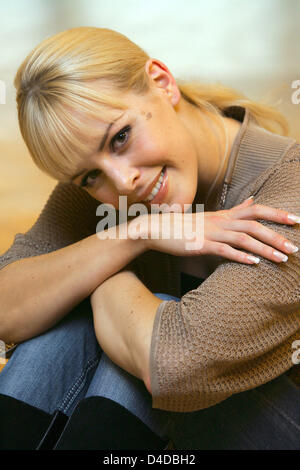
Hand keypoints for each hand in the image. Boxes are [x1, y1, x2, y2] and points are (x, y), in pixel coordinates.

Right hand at [132, 197, 298, 263]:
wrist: (157, 229)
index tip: (296, 220)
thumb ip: (234, 210)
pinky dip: (241, 256)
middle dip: (277, 235)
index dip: (277, 214)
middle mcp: (221, 221)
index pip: (256, 209)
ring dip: (265, 249)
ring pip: (244, 238)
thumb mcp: (212, 215)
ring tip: (282, 259)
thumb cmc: (185, 225)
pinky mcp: (201, 245)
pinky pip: (224, 250)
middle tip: (295, 247)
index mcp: (225, 214)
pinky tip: (254, 263)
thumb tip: (254, 200)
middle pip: (255, 223)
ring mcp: (211, 232)